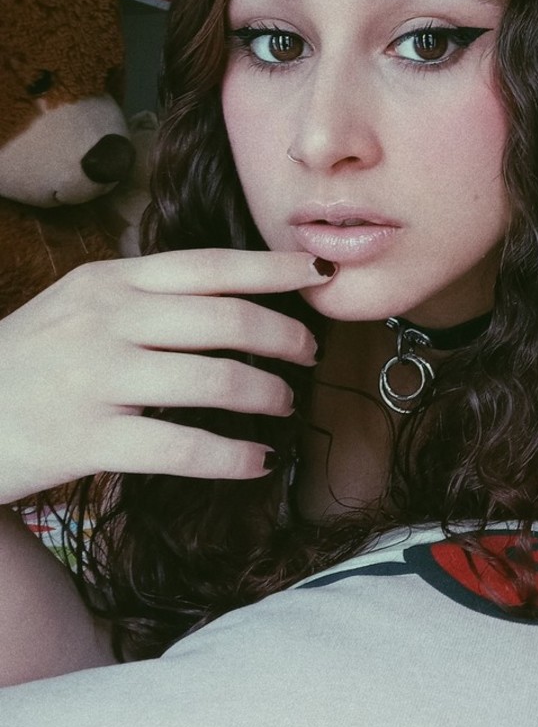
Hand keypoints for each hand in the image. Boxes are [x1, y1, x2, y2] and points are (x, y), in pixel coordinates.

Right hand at [0, 249, 331, 504]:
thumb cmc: (26, 362)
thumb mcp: (76, 306)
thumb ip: (144, 296)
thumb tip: (232, 296)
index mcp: (109, 281)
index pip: (210, 264)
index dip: (273, 268)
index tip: (320, 271)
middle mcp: (106, 320)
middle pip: (226, 319)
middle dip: (284, 337)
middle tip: (308, 354)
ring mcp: (97, 379)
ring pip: (215, 380)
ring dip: (267, 395)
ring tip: (283, 405)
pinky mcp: (87, 439)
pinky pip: (182, 448)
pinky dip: (233, 455)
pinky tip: (256, 461)